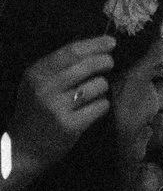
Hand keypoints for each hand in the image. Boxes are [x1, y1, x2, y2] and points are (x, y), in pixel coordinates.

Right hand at [6, 36, 114, 187]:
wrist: (24, 148)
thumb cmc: (36, 112)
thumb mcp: (37, 85)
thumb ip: (59, 67)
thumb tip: (95, 48)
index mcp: (36, 73)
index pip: (71, 51)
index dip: (95, 44)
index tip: (111, 42)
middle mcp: (44, 88)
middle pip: (88, 65)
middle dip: (105, 61)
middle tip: (109, 63)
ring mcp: (57, 107)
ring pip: (98, 85)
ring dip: (102, 87)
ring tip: (92, 94)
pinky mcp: (70, 125)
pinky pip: (101, 106)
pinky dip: (102, 105)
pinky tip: (92, 109)